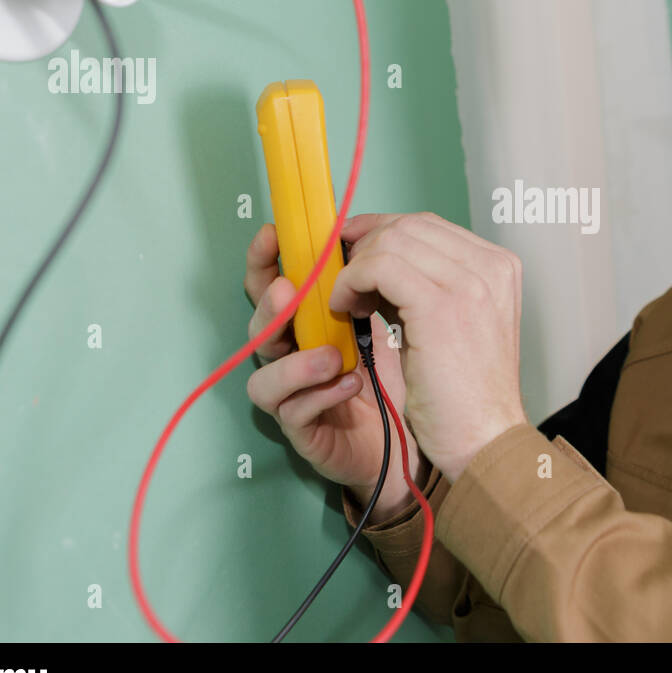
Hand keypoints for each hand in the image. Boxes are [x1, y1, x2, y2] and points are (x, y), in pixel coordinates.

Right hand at [243, 223, 421, 520]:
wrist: (414, 439)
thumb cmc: (395, 375)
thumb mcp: (386, 317)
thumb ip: (368, 282)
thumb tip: (367, 233)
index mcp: (307, 323)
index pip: (273, 285)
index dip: (264, 259)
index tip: (273, 233)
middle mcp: (291, 358)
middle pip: (257, 328)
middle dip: (267, 306)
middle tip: (287, 290)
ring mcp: (293, 397)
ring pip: (265, 378)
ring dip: (297, 361)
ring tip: (333, 355)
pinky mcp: (305, 433)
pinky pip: (295, 413)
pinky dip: (319, 396)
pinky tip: (351, 385)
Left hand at [330, 212, 529, 481]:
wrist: (484, 439)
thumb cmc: (465, 394)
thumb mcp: (458, 324)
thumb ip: (431, 286)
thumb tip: (378, 259)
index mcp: (499, 267)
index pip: (429, 225)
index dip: (382, 231)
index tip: (353, 251)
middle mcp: (490, 266)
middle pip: (409, 226)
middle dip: (364, 245)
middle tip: (339, 275)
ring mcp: (469, 282)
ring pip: (391, 241)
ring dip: (354, 267)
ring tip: (344, 301)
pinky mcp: (440, 305)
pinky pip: (378, 267)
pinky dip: (351, 283)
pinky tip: (344, 309)